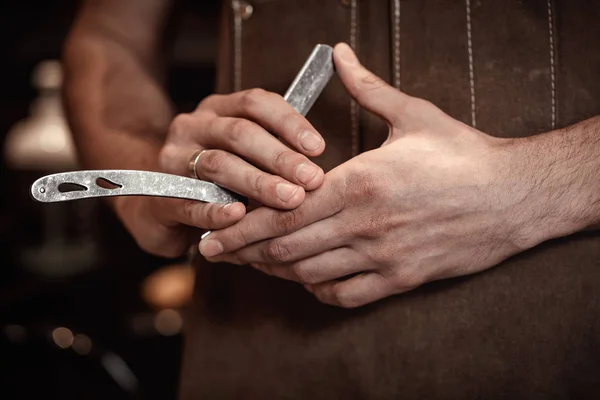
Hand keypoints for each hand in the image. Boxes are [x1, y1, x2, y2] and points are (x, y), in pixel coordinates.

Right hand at [159, 89, 325, 208]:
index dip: (289, 123)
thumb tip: (317, 160)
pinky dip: (215, 210)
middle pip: (239, 133)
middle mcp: (192, 126)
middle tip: (311, 180)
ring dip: (257, 182)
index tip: (318, 148)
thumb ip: (274, 151)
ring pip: (217, 164)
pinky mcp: (159, 195)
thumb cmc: (217, 181)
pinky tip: (239, 216)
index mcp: (218, 110)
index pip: (255, 103)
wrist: (158, 203)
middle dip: (280, 157)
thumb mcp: (244, 157)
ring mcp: (172, 159)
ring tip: (289, 199)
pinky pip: (189, 201)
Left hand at [199, 43, 534, 306]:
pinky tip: (308, 280)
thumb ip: (367, 88)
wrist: (515, 196)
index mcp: (359, 182)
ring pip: (310, 274)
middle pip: (286, 248)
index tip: (213, 235)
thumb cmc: (464, 154)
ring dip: (277, 271)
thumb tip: (340, 54)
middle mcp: (364, 225)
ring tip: (255, 263)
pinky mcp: (403, 279)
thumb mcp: (414, 115)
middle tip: (217, 253)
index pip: (283, 211)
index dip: (241, 227)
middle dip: (244, 252)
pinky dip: (320, 290)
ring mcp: (383, 256)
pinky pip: (347, 295)